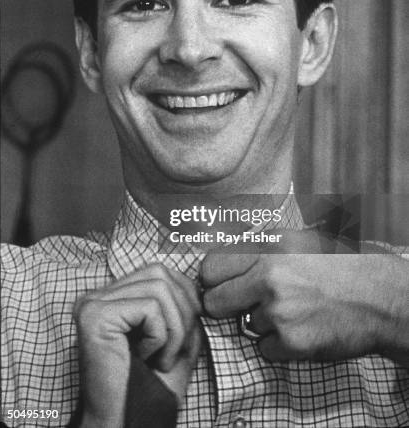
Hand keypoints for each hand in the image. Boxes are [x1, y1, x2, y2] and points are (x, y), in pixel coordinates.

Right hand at [73, 263, 201, 427]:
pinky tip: (147, 359)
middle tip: (174, 350)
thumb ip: (184, 309)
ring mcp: (92, 304)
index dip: (183, 298)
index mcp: (112, 298)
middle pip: (159, 273)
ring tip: (161, 359)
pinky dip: (160, 335)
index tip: (183, 335)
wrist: (124, 424)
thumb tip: (200, 288)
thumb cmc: (147, 390)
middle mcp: (97, 296)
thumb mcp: (175, 341)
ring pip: (158, 287)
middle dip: (182, 311)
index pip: (158, 271)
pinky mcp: (95, 316)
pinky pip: (149, 307)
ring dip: (173, 328)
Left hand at [200, 230, 408, 363]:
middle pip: (215, 302)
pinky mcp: (291, 343)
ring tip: (292, 311)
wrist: (379, 297)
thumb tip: (221, 259)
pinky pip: (264, 349)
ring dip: (261, 324)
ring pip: (245, 326)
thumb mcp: (297, 240)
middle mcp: (268, 278)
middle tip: (245, 304)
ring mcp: (279, 312)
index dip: (212, 280)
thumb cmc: (341, 264)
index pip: (210, 268)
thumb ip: (258, 247)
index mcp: (267, 248)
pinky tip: (301, 328)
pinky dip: (278, 344)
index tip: (219, 285)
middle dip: (225, 306)